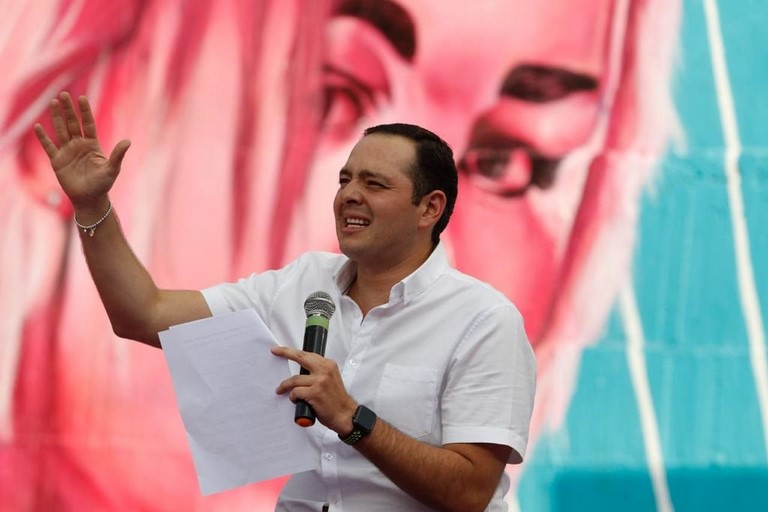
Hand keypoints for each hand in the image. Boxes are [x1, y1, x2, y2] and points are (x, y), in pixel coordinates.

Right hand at [34, 92, 130, 214]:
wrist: (89, 199)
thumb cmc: (103, 184)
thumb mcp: (112, 169)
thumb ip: (118, 155)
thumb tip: (128, 141)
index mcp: (92, 144)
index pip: (87, 124)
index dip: (85, 112)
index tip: (82, 98)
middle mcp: (79, 145)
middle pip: (72, 123)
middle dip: (68, 110)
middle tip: (64, 94)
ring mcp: (67, 151)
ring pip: (60, 130)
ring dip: (56, 117)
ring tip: (53, 102)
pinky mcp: (57, 161)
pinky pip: (49, 146)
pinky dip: (43, 137)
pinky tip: (38, 126)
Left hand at [272, 346, 357, 433]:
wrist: (345, 414)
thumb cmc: (336, 399)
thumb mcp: (331, 379)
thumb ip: (319, 372)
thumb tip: (301, 371)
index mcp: (329, 365)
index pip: (308, 355)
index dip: (292, 351)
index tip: (281, 349)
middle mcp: (325, 370)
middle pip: (300, 357)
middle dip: (285, 352)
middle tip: (275, 352)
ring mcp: (319, 381)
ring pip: (294, 380)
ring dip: (285, 386)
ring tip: (280, 390)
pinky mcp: (314, 393)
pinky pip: (296, 392)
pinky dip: (293, 397)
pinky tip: (295, 400)